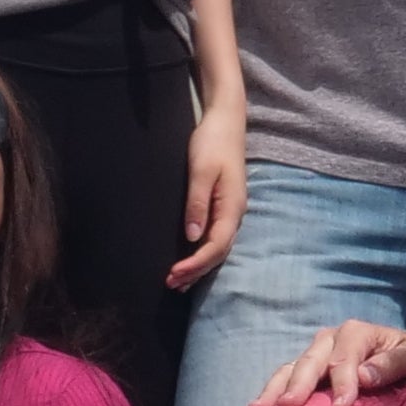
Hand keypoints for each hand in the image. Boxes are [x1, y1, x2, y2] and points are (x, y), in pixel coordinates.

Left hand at [168, 97, 250, 290]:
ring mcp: (232, 210)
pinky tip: (191, 257)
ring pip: (218, 247)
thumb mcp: (201, 171)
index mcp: (232, 207)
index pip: (216, 246)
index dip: (195, 264)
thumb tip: (193, 236)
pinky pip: (216, 237)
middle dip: (196, 271)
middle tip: (170, 284)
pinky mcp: (225, 205)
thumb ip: (197, 203)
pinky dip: (203, 252)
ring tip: (179, 280)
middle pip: (219, 252)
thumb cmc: (212, 142)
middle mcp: (235, 213)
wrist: (226, 121)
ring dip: (200, 265)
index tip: (173, 275)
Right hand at [245, 320, 405, 405]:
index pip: (345, 359)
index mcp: (356, 333)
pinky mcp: (306, 369)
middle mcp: (330, 339)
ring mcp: (315, 354)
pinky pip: (284, 379)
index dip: (342, 384)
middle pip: (310, 361)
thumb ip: (394, 364)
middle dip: (298, 385)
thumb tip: (365, 376)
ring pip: (290, 370)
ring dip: (273, 390)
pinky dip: (270, 394)